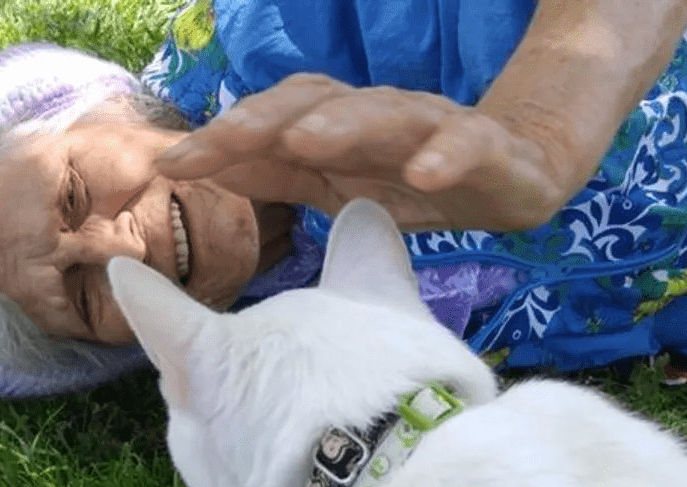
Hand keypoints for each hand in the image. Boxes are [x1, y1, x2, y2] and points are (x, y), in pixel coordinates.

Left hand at [156, 73, 576, 231]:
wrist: (513, 173)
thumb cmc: (411, 174)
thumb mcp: (335, 182)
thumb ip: (276, 173)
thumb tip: (204, 165)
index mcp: (339, 125)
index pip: (276, 118)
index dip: (227, 134)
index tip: (173, 162)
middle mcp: (380, 115)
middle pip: (321, 103)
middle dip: (269, 119)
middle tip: (224, 139)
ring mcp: (434, 126)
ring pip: (388, 114)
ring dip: (346, 125)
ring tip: (306, 142)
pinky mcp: (487, 148)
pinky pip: (468, 144)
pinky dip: (445, 155)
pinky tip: (423, 174)